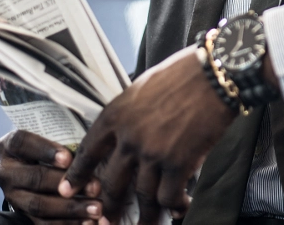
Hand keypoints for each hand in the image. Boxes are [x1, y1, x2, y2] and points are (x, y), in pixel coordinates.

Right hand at [0, 129, 101, 224]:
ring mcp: (11, 195)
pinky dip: (66, 223)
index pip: (22, 142)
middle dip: (67, 183)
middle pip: (34, 178)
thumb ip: (65, 141)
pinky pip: (42, 223)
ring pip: (39, 205)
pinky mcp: (21, 213)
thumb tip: (90, 155)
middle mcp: (6, 171)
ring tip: (96, 208)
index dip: (45, 150)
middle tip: (95, 187)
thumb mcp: (52, 136)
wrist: (35, 165)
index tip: (69, 159)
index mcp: (9, 145)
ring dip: (70, 208)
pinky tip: (87, 222)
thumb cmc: (52, 145)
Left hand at [59, 46, 236, 224]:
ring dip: (144, 216)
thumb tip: (129, 130)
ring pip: (141, 197)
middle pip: (111, 183)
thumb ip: (132, 113)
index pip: (87, 151)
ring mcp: (152, 153)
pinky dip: (174, 207)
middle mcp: (128, 137)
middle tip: (108, 220)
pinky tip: (179, 209)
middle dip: (109, 206)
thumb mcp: (144, 86)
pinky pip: (169, 197)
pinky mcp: (178, 163)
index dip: (77, 175)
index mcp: (116, 115)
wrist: (215, 74)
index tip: (68, 190)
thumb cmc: (184, 73)